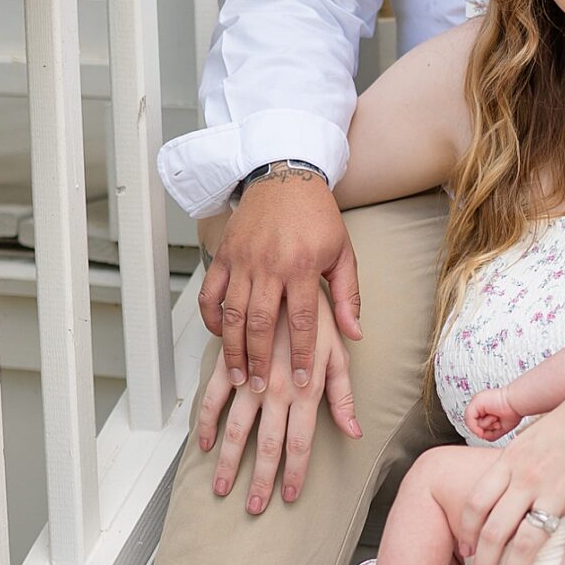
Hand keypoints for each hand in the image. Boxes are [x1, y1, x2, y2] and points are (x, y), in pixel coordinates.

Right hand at [196, 291, 358, 513]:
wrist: (283, 261)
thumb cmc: (316, 305)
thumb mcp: (340, 348)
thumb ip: (343, 392)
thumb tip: (354, 430)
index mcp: (307, 385)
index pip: (300, 441)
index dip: (294, 473)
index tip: (287, 497)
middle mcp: (277, 385)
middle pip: (267, 443)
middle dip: (260, 479)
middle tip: (253, 507)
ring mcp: (249, 373)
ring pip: (234, 427)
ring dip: (226, 460)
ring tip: (221, 486)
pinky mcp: (227, 357)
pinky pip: (211, 395)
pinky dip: (204, 420)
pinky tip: (201, 443)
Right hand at [200, 174, 359, 395]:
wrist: (285, 176)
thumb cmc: (317, 217)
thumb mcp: (343, 253)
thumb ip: (348, 296)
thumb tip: (355, 334)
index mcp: (302, 266)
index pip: (302, 321)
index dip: (300, 354)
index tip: (301, 381)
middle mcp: (269, 265)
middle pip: (260, 323)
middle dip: (259, 361)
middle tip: (260, 388)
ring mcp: (242, 260)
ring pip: (232, 313)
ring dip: (233, 348)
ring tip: (237, 375)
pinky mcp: (224, 254)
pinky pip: (209, 292)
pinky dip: (211, 317)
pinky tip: (219, 336)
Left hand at [454, 369, 564, 564]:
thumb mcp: (534, 432)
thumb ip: (516, 459)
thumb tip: (504, 480)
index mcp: (512, 460)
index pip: (476, 504)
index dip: (468, 533)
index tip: (466, 554)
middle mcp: (529, 478)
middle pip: (495, 531)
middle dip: (483, 564)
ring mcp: (559, 491)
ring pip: (527, 543)